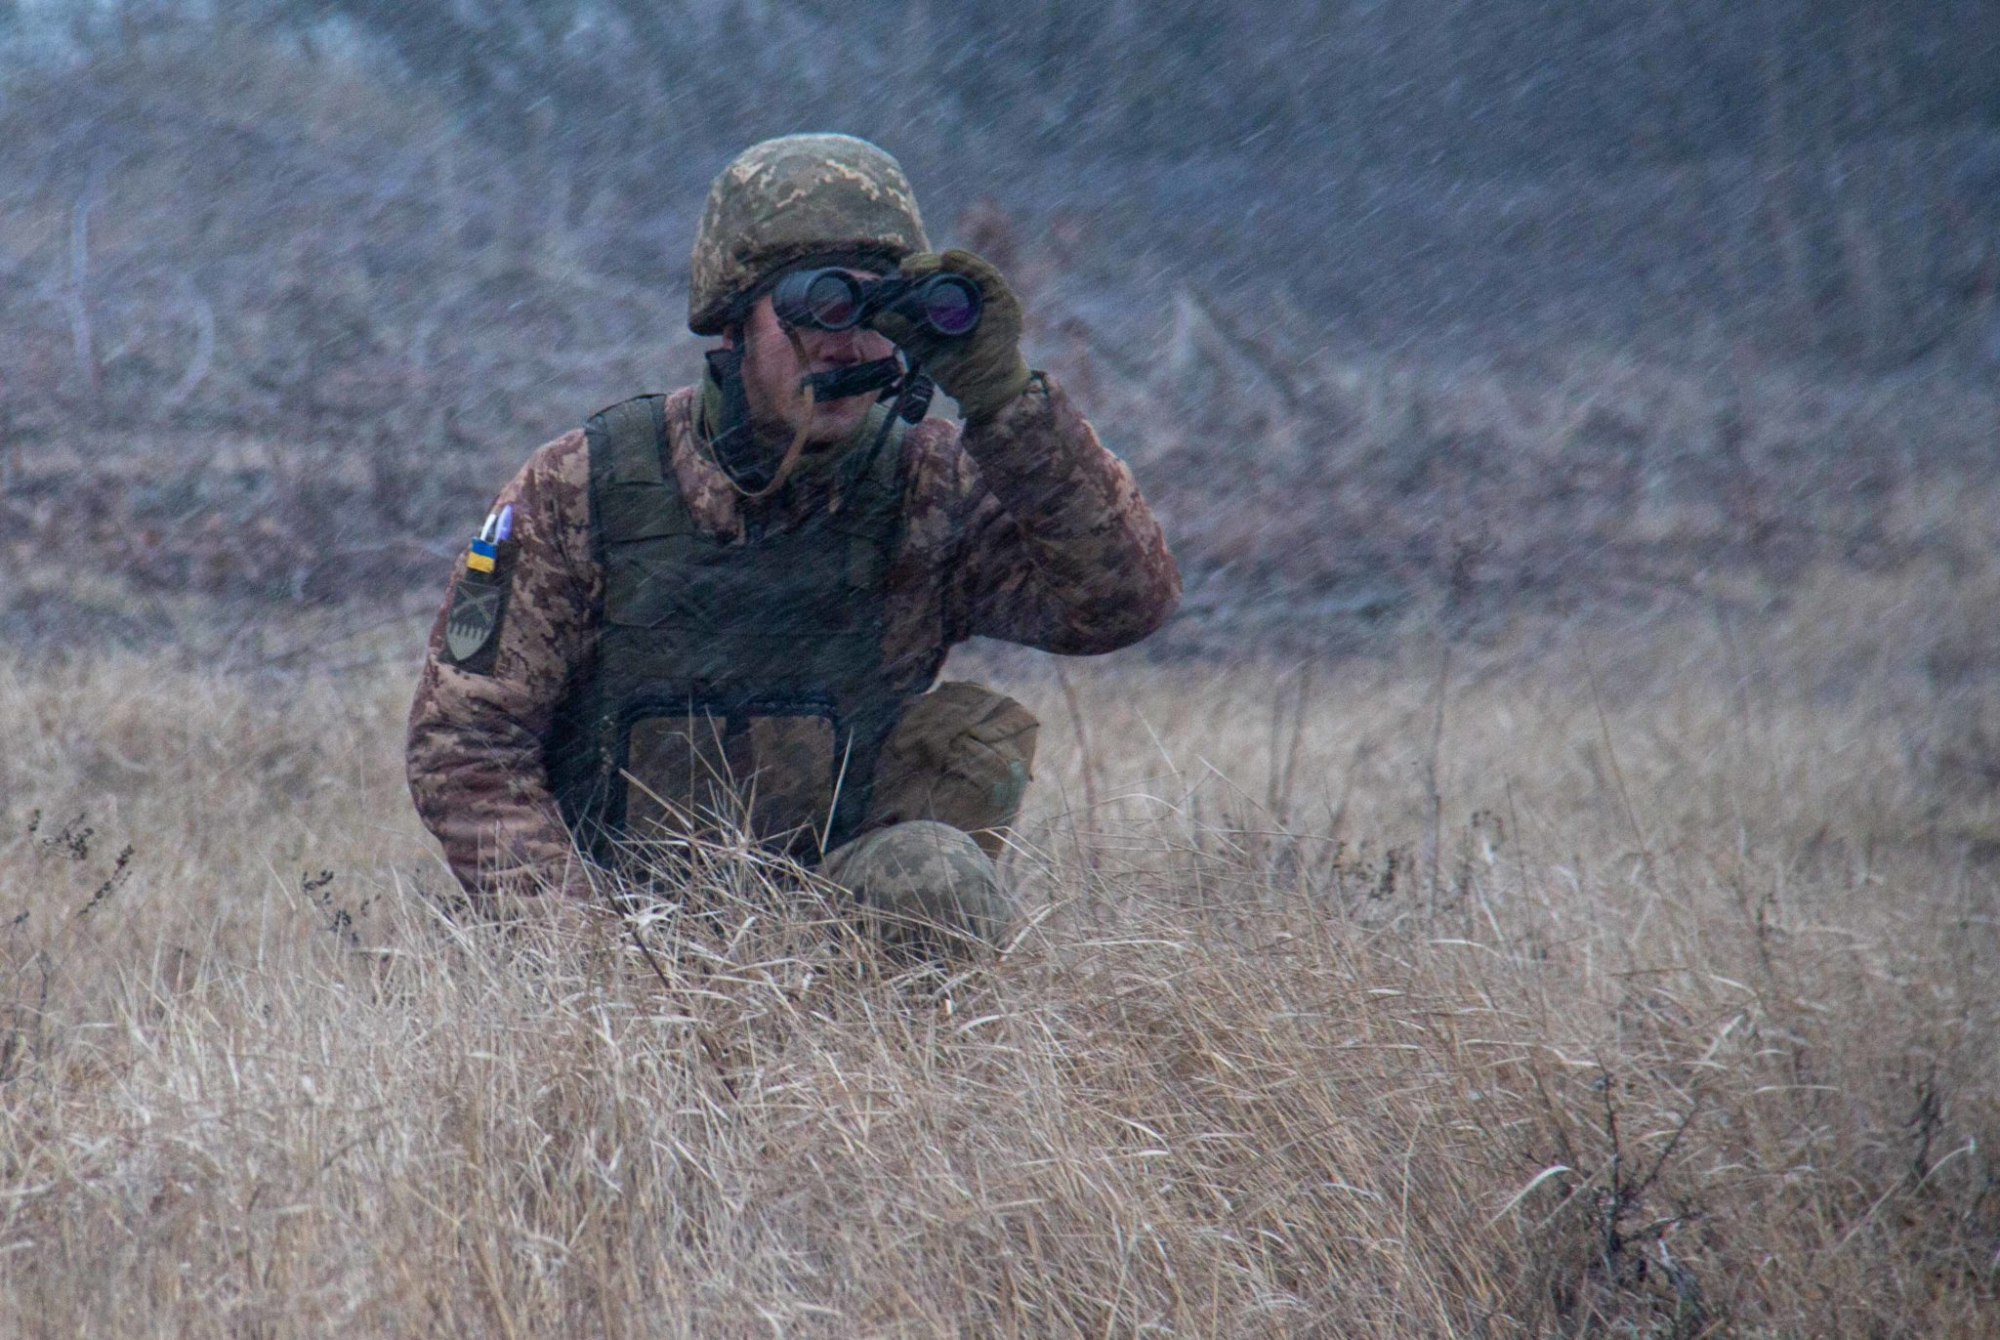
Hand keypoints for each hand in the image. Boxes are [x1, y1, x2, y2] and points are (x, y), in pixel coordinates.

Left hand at [870, 249, 1030, 422]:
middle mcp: (980, 299)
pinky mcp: (1004, 303)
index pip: (943, 279)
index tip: (902, 270)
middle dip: (928, 265)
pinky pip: (987, 277)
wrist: (984, 394)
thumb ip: (905, 332)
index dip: (923, 270)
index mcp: (963, 305)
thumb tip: (876, 317)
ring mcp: (993, 300)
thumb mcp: (927, 348)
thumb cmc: (961, 373)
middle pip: (954, 272)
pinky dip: (969, 265)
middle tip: (906, 266)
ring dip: (942, 263)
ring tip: (919, 265)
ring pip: (968, 270)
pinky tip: (948, 258)